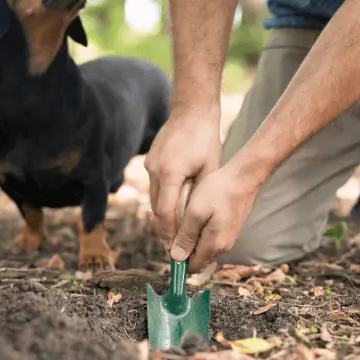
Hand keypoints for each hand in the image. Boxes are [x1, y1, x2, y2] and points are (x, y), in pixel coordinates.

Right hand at [144, 109, 220, 251]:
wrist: (192, 111)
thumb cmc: (206, 139)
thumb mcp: (209, 169)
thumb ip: (199, 194)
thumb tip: (195, 221)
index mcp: (170, 173)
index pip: (165, 212)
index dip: (169, 233)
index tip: (174, 248)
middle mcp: (155, 170)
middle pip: (155, 209)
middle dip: (164, 229)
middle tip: (172, 248)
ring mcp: (149, 164)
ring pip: (153, 199)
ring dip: (162, 216)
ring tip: (172, 234)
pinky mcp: (149, 161)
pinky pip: (154, 187)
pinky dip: (162, 200)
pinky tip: (171, 210)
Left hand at [170, 163, 260, 272]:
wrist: (244, 177)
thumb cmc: (219, 191)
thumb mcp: (196, 212)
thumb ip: (186, 237)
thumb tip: (176, 259)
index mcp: (213, 245)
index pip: (192, 266)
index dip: (177, 258)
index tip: (167, 240)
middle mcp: (222, 246)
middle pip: (196, 256)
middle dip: (182, 244)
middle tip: (171, 224)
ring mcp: (227, 237)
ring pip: (202, 244)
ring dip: (189, 234)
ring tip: (181, 215)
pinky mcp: (229, 228)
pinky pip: (209, 235)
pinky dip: (199, 228)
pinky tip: (194, 212)